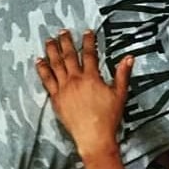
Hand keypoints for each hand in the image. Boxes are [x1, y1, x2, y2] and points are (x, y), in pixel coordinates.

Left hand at [36, 29, 133, 157]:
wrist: (93, 136)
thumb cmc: (108, 118)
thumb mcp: (120, 95)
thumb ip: (123, 74)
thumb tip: (129, 58)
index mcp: (91, 78)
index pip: (89, 54)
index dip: (88, 42)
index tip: (87, 32)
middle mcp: (75, 80)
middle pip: (69, 56)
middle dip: (66, 42)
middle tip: (63, 32)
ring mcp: (64, 88)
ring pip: (55, 64)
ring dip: (52, 51)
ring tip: (49, 41)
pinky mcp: (56, 98)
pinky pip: (46, 80)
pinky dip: (42, 69)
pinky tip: (39, 61)